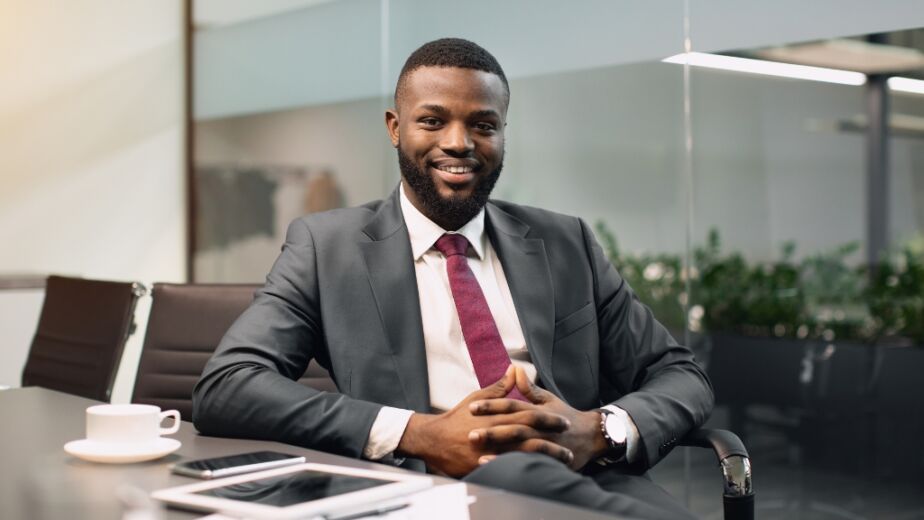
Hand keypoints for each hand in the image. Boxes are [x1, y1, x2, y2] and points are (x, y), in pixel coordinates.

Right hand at [395, 366, 572, 476]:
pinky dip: (528, 470)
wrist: (434, 439)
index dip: (549, 418)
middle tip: (570, 443)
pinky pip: (511, 469)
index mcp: (498, 414)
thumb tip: (515, 368)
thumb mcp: (478, 397)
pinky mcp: (486, 465)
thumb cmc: (457, 416)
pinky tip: (542, 472)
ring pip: (525, 454)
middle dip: (553, 440)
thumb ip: (500, 387)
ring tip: (564, 461)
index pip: (529, 414)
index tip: (564, 421)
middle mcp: (497, 432)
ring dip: (547, 457)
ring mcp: (492, 451)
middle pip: (532, 435)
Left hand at [469, 366, 608, 469]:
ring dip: (499, 448)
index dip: (492, 405)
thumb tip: (514, 368)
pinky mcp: (548, 458)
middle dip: (491, 429)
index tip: (472, 407)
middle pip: (513, 426)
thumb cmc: (565, 415)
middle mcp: (540, 426)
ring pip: (520, 445)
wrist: (591, 436)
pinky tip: (492, 464)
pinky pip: (527, 461)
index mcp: (538, 410)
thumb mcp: (548, 399)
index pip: (511, 405)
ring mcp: (545, 443)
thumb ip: (529, 388)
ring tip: (477, 450)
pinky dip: (509, 463)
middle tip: (470, 432)